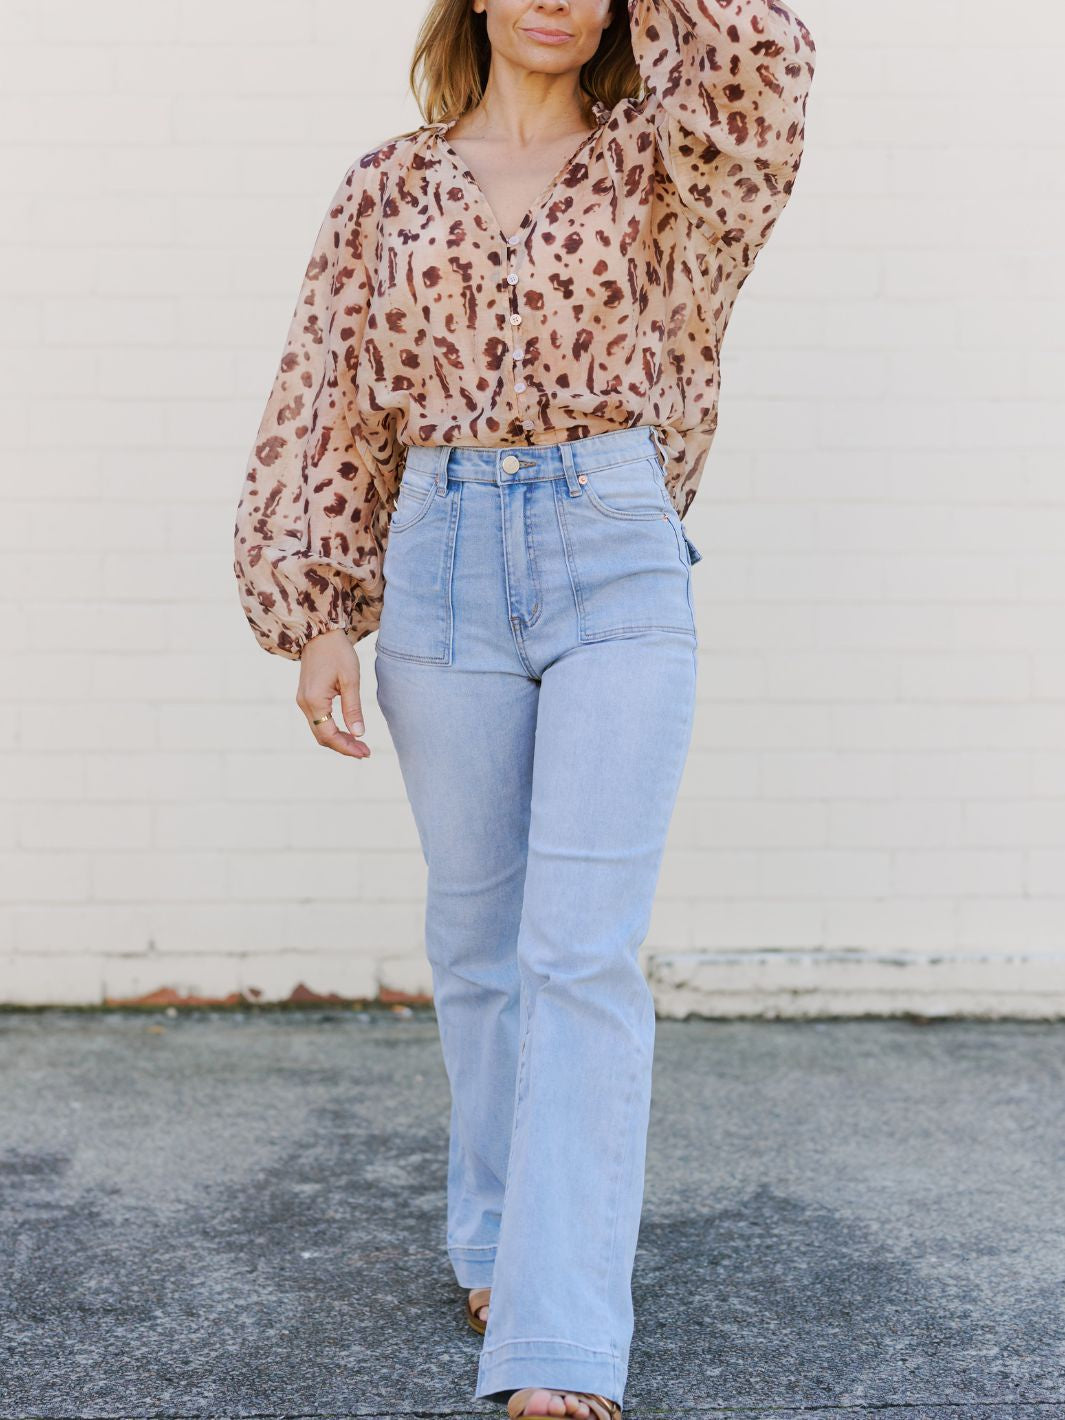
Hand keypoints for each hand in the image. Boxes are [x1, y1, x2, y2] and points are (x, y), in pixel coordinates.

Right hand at [296, 628, 369, 758]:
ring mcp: (303, 701)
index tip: (365, 753)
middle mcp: (304, 704)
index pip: (329, 735)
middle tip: (365, 752)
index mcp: (314, 700)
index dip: (347, 747)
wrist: (320, 633)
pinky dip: (332, 729)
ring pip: (319, 730)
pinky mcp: (306, 697)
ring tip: (359, 745)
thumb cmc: (337, 652)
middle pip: (322, 737)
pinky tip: (347, 731)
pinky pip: (318, 721)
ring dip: (338, 739)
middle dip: (343, 747)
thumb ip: (353, 708)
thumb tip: (358, 733)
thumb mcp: (351, 679)